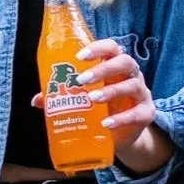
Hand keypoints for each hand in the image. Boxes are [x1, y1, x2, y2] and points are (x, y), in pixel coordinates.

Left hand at [33, 38, 156, 160]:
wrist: (121, 136)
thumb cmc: (100, 109)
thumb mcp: (81, 100)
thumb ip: (61, 96)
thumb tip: (37, 99)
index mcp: (114, 66)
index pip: (111, 48)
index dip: (98, 48)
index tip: (79, 56)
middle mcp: (131, 75)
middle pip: (125, 62)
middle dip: (103, 68)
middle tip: (82, 80)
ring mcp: (141, 94)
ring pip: (133, 85)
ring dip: (111, 91)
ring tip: (92, 99)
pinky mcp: (146, 114)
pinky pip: (137, 113)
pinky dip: (121, 119)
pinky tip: (106, 124)